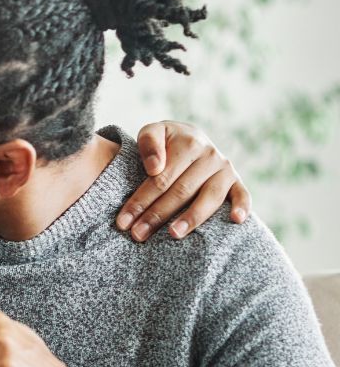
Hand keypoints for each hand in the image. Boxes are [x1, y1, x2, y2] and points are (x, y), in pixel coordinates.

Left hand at [116, 120, 251, 241]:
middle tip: (138, 234)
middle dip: (157, 215)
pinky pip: (243, 194)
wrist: (190, 138)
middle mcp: (210, 156)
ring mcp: (225, 170)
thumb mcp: (153, 132)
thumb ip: (148, 142)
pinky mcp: (237, 181)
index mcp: (188, 143)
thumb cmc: (165, 141)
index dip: (140, 200)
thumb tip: (154, 167)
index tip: (123, 222)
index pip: (160, 178)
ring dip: (192, 218)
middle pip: (181, 191)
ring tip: (173, 234)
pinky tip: (236, 221)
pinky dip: (243, 206)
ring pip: (209, 198)